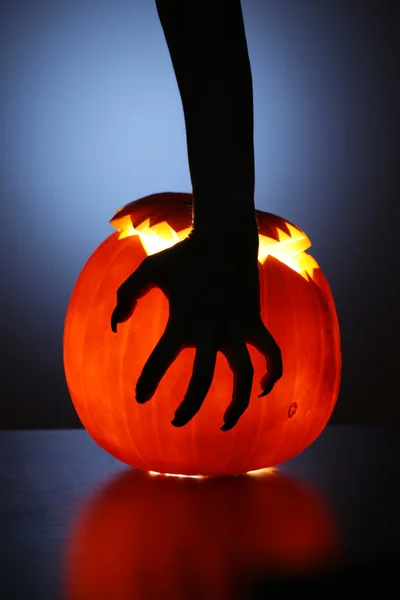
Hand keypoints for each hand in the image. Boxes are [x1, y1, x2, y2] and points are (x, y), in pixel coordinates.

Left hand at [111, 232, 281, 430]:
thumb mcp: (149, 269)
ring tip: (223, 423)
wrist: (225, 236)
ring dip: (238, 404)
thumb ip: (126, 295)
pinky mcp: (254, 322)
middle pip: (203, 380)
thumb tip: (115, 326)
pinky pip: (271, 353)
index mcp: (182, 320)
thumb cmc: (184, 254)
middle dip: (188, 406)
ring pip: (245, 375)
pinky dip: (273, 373)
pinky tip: (263, 389)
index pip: (160, 360)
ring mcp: (236, 328)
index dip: (148, 382)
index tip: (139, 398)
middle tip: (174, 423)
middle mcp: (211, 330)